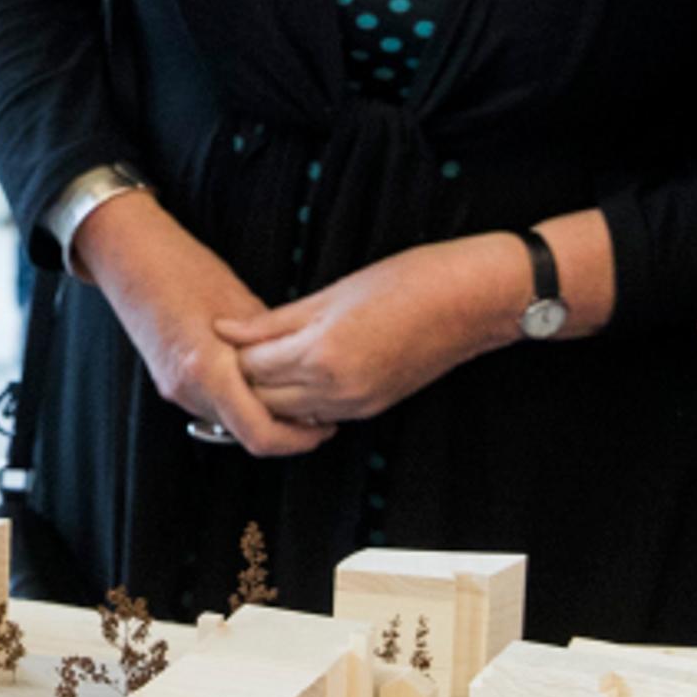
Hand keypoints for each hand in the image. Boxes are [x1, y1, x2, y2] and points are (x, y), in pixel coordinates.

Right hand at [71, 192, 325, 458]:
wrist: (127, 256)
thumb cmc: (182, 267)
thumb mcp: (239, 301)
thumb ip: (270, 345)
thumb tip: (302, 369)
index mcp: (207, 369)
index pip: (259, 434)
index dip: (298, 439)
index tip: (323, 427)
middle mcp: (187, 389)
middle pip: (246, 433)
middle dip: (285, 429)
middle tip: (318, 413)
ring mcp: (174, 389)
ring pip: (229, 422)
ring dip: (261, 415)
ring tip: (291, 392)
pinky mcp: (168, 382)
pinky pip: (212, 405)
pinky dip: (239, 401)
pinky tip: (256, 379)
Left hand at [216, 237, 510, 429]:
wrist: (471, 302)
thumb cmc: (408, 281)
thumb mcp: (334, 291)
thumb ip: (277, 319)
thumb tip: (228, 329)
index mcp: (321, 352)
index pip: (250, 367)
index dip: (232, 350)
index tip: (225, 333)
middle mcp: (335, 388)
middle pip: (263, 398)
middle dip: (245, 376)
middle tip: (240, 348)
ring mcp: (356, 404)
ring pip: (289, 414)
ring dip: (271, 392)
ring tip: (267, 360)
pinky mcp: (372, 409)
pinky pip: (320, 415)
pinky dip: (302, 400)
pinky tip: (301, 373)